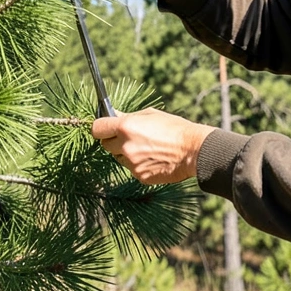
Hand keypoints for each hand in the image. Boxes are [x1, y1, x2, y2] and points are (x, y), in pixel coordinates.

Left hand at [91, 109, 215, 184]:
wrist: (193, 151)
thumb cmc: (174, 128)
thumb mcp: (150, 114)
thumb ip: (129, 117)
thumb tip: (115, 115)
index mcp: (125, 127)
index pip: (97, 129)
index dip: (100, 127)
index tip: (104, 127)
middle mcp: (125, 146)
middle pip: (105, 145)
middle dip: (113, 141)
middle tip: (127, 137)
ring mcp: (132, 163)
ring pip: (119, 158)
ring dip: (126, 153)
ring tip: (146, 148)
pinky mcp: (139, 176)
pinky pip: (132, 169)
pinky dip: (139, 164)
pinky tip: (154, 158)